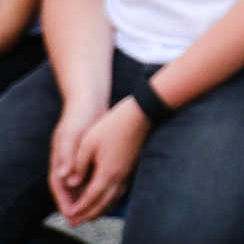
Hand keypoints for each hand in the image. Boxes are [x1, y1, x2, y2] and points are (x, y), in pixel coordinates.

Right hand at [46, 100, 99, 220]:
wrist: (89, 101)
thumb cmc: (78, 117)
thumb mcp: (70, 136)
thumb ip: (67, 156)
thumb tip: (63, 176)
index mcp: (59, 160)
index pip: (58, 186)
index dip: (63, 201)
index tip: (70, 214)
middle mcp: (67, 162)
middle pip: (70, 188)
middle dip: (76, 204)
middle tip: (83, 218)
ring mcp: (78, 158)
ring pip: (81, 183)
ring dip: (87, 195)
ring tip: (96, 209)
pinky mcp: (90, 154)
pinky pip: (92, 174)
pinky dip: (97, 183)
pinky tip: (108, 189)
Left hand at [51, 97, 146, 224]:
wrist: (140, 114)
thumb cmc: (112, 126)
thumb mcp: (88, 143)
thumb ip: (78, 166)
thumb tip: (71, 183)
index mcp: (107, 172)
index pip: (91, 197)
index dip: (79, 208)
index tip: (69, 215)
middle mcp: (119, 176)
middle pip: (103, 203)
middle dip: (89, 214)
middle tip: (77, 222)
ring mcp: (126, 172)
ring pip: (113, 198)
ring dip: (100, 209)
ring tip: (90, 216)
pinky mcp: (129, 167)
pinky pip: (119, 191)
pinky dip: (110, 200)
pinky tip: (106, 200)